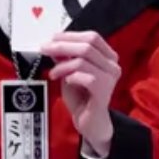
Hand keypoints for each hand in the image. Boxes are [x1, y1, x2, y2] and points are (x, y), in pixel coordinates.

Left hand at [41, 31, 119, 156]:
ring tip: (53, 73)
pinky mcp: (104, 92)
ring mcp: (110, 79)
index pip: (92, 37)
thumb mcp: (70, 73)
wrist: (89, 122)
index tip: (52, 38)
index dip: (70, 35)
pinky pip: (86, 77)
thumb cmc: (82, 98)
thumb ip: (65, 58)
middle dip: (63, 45)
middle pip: (88, 45)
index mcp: (107, 57)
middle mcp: (112, 66)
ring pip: (84, 60)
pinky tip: (66, 82)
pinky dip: (71, 76)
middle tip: (45, 49)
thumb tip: (54, 43)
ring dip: (63, 65)